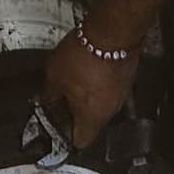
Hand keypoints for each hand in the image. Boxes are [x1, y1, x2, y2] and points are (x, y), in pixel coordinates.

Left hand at [39, 30, 139, 148]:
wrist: (112, 32)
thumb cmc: (86, 55)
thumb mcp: (54, 76)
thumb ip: (49, 94)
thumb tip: (46, 99)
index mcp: (92, 117)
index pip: (80, 141)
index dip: (66, 136)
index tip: (56, 127)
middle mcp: (110, 110)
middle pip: (91, 122)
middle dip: (75, 112)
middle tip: (61, 100)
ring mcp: (122, 92)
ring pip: (102, 103)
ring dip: (88, 95)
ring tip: (74, 79)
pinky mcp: (126, 76)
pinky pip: (110, 86)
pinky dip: (99, 81)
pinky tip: (88, 66)